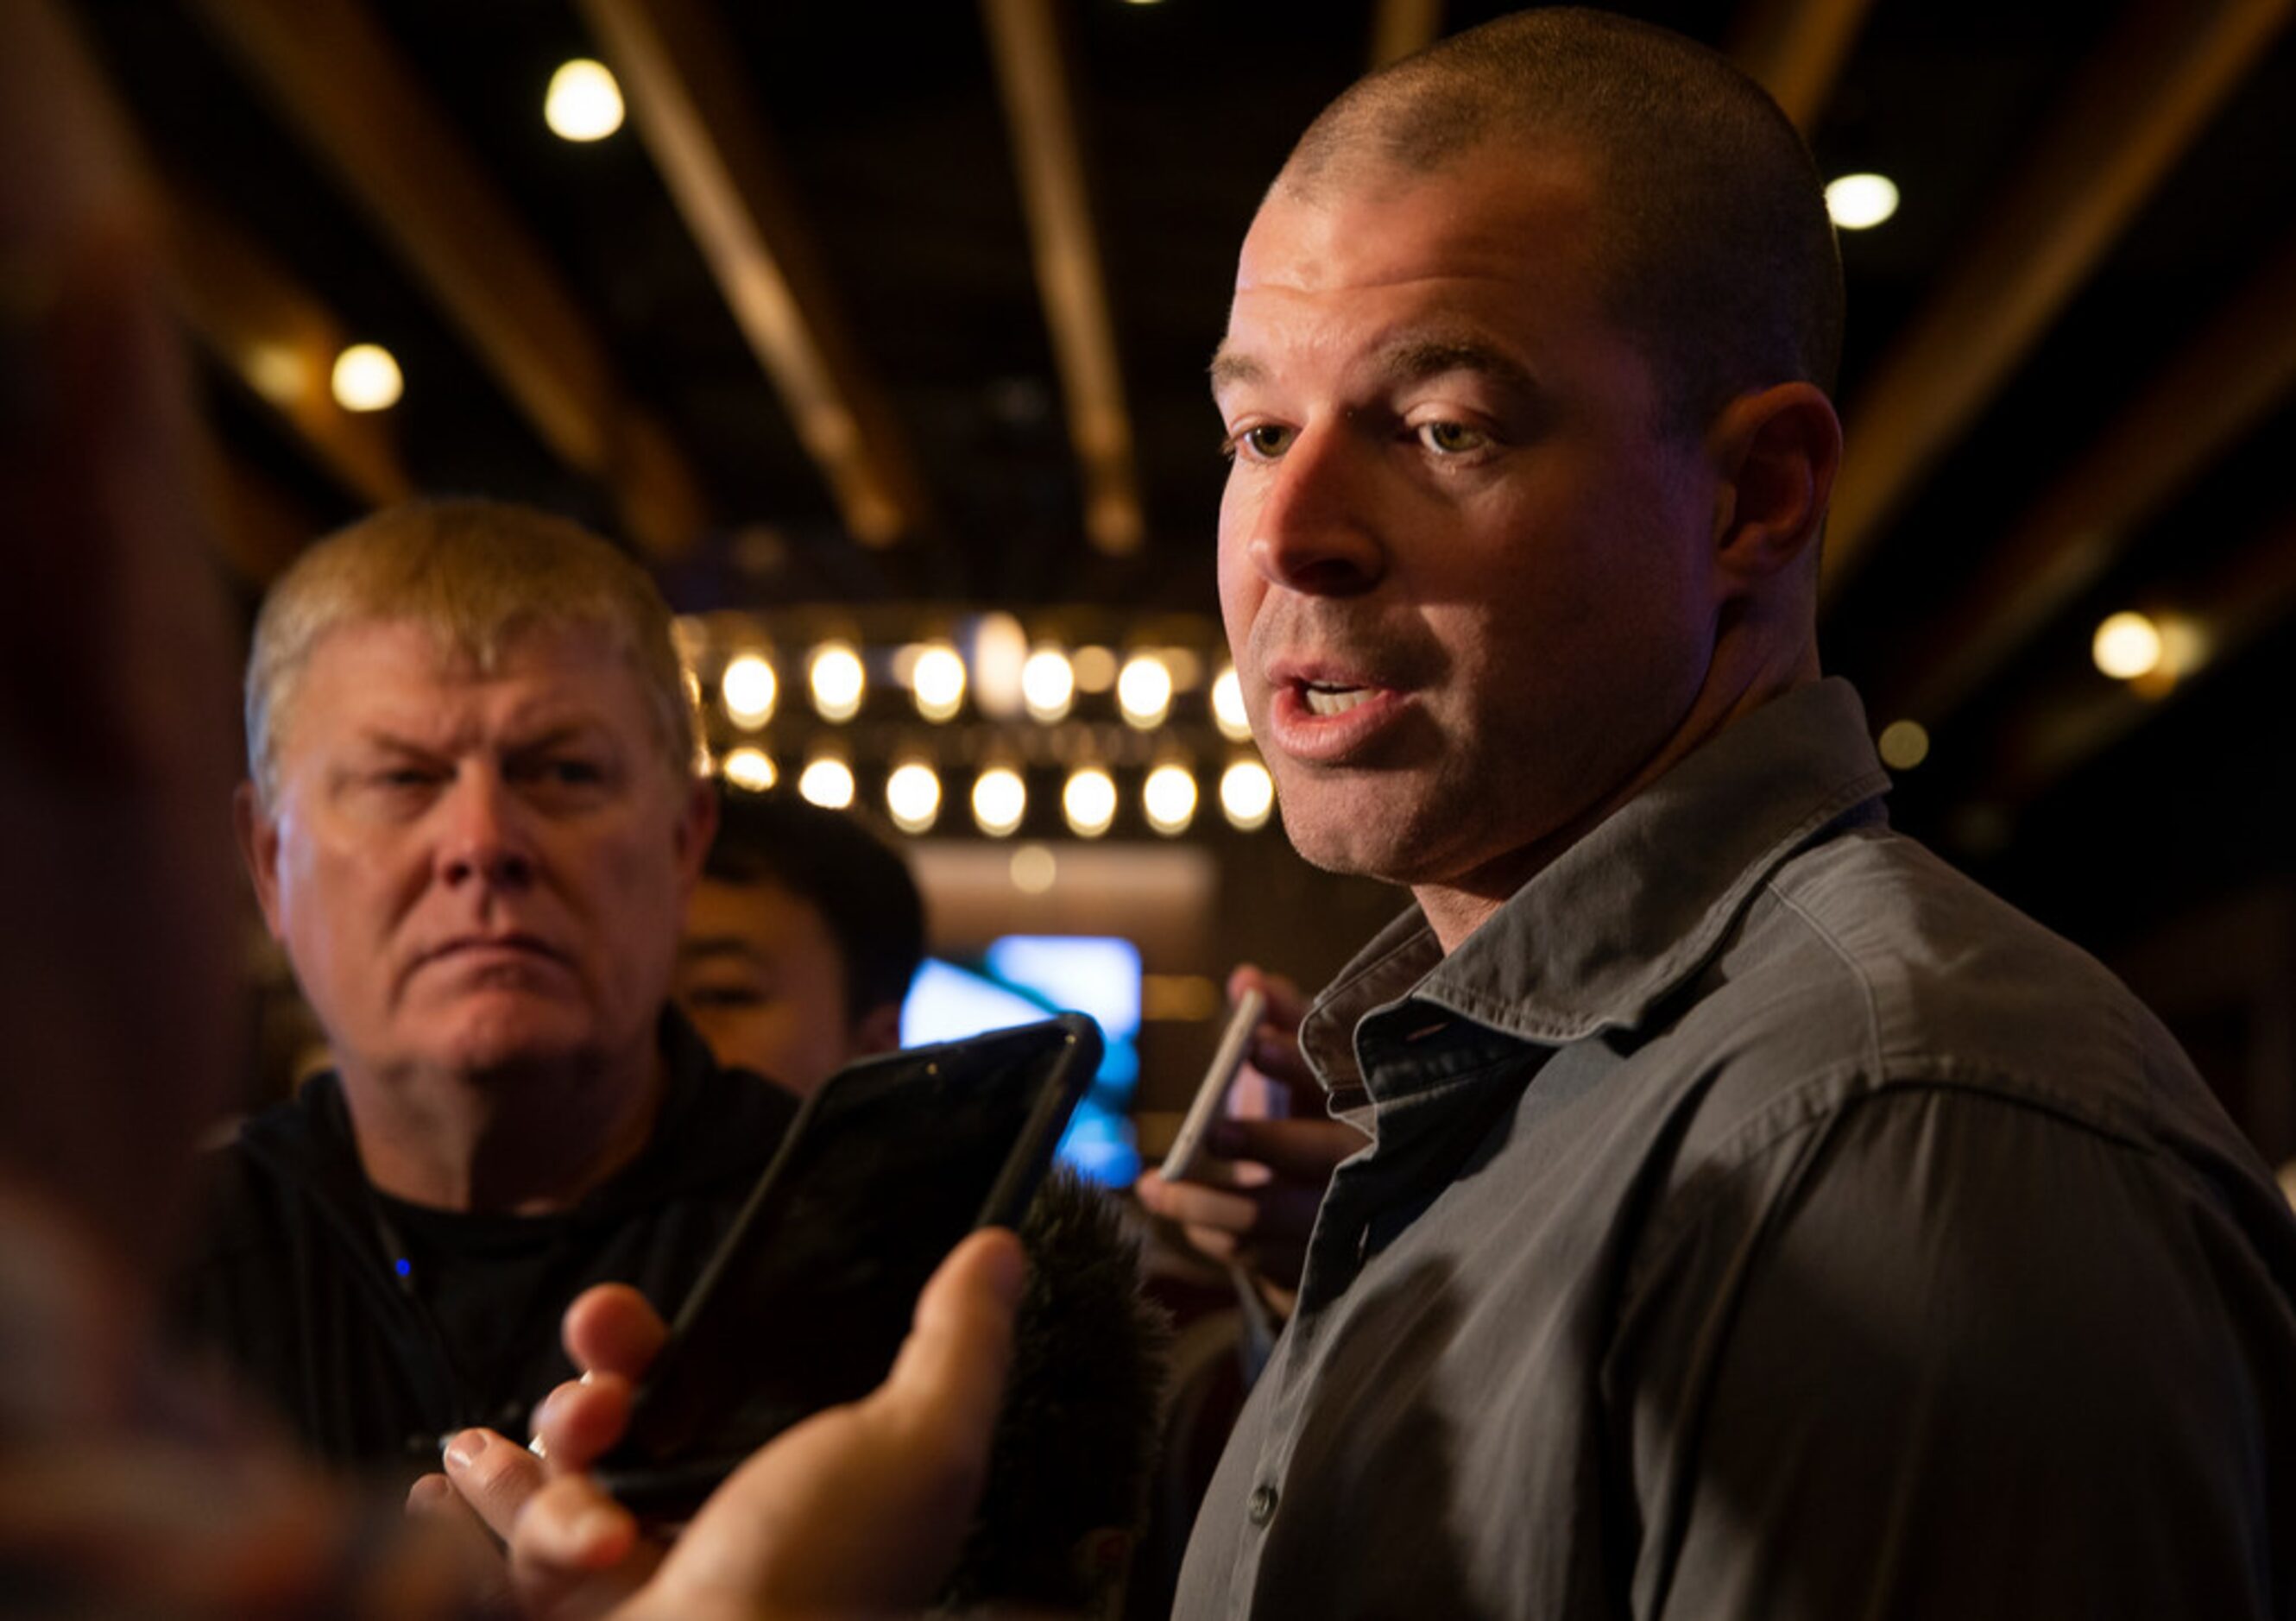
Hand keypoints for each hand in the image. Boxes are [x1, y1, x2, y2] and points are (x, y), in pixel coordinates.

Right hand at [409, 1227, 1025, 1620]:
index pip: (700, 1386)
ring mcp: (625, 1588)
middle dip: (581, 1395)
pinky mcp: (565, 1618)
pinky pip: (488, 1564)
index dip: (641, 1344)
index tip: (608, 1321)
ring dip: (530, 1478)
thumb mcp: (921, 1445)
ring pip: (545, 1489)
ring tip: (542, 1490)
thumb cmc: (822, 1579)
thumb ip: (958, 1345)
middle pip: (608, 1427)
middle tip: (592, 1402)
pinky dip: (464, 1522)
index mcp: (784, 1488)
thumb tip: (1000, 1251)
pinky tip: (441, 1488)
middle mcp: (703, 1535)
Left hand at [1138, 965, 1365, 1302]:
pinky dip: (1215, 1235)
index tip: (1255, 1045)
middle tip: (1212, 1131)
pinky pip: (1260, 1257)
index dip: (1299, 1063)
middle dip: (1265, 1142)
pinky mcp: (1318, 1266)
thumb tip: (1245, 978)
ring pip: (1276, 1216)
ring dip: (1207, 1202)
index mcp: (1372, 1104)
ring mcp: (1347, 1223)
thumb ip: (1283, 1016)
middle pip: (1322, 1155)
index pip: (1344, 1079)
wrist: (1367, 1207)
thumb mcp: (1313, 1065)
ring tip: (1152, 1187)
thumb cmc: (1326, 1111)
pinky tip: (1181, 1218)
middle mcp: (1370, 1165)